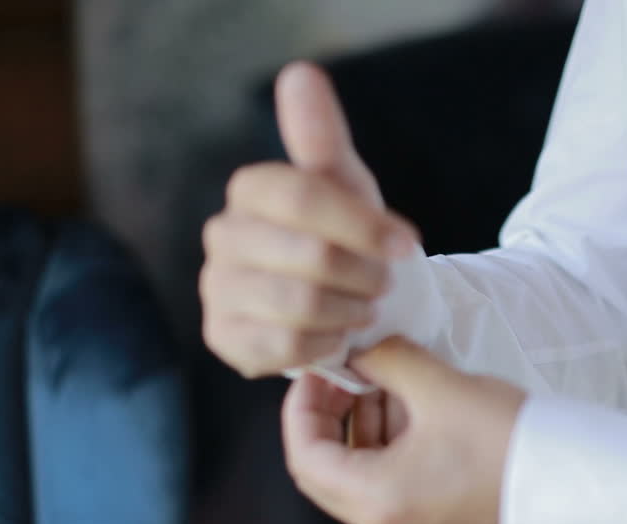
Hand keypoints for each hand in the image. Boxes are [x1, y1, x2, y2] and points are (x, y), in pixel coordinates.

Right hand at [200, 61, 420, 377]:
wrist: (346, 303)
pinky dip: (326, 343)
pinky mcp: (224, 338)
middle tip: (386, 284)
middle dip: (364, 273)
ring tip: (367, 309)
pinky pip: (284, 346)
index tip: (409, 245)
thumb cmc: (348, 239)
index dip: (362, 224)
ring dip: (350, 309)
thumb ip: (322, 138)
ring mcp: (217, 289)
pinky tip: (339, 335)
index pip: (302, 196)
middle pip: (308, 254)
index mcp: (252, 190)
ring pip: (298, 304)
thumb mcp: (347, 187)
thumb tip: (300, 74)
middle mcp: (223, 236)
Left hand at [281, 337, 527, 523]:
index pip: (304, 455)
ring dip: (360, 424)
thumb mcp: (438, 387)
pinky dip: (386, 442)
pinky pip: (385, 481)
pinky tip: (413, 405)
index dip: (301, 405)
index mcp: (376, 499)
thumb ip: (386, 361)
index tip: (319, 369)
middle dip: (329, 414)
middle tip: (346, 371)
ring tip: (388, 380)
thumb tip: (360, 350)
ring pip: (354, 474)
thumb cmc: (509, 441)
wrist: (571, 483)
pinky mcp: (430, 521)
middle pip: (323, 469)